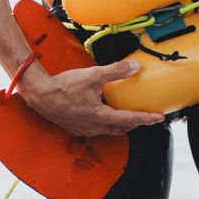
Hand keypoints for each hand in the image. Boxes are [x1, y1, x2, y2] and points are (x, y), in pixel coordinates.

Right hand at [17, 55, 166, 135]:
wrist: (39, 94)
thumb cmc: (63, 87)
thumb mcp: (92, 76)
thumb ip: (115, 72)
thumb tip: (135, 67)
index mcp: (101, 116)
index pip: (131, 119)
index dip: (147, 118)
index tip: (159, 117)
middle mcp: (95, 127)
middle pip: (122, 128)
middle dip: (136, 123)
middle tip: (146, 117)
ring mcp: (85, 129)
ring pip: (110, 130)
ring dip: (122, 125)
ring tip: (129, 116)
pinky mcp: (76, 127)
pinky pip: (98, 129)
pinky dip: (107, 124)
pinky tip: (105, 115)